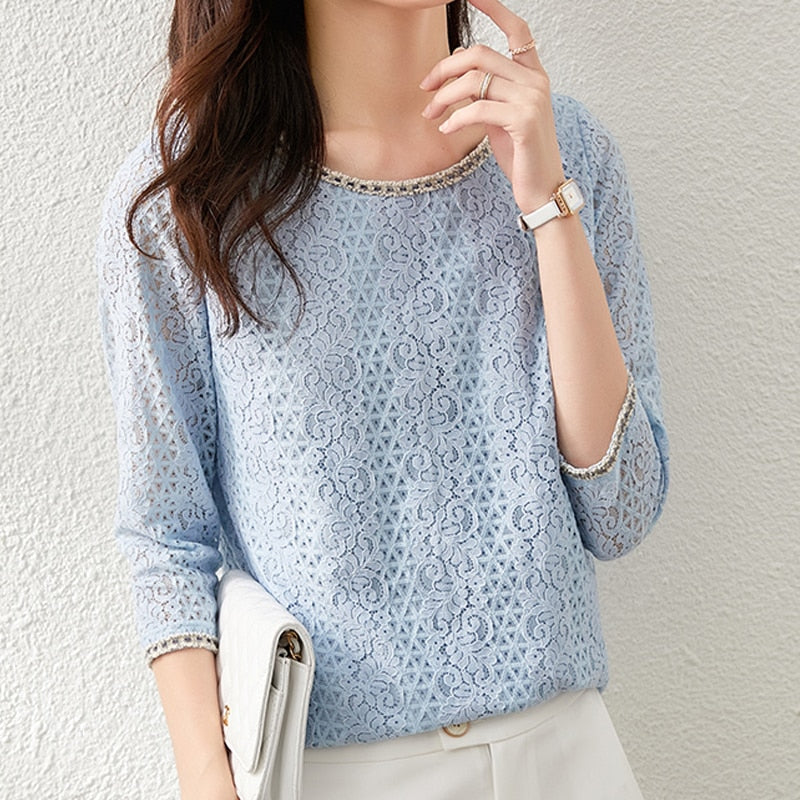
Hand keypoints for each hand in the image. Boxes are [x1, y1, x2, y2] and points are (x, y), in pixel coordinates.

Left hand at [420, 0, 563, 212]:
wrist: (541, 188)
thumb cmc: (520, 154)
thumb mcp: (500, 117)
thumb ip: (486, 90)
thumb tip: (459, 63)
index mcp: (533, 76)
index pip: (517, 30)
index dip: (494, 9)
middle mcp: (535, 81)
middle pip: (480, 55)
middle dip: (444, 69)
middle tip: (425, 88)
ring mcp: (531, 99)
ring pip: (474, 81)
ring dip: (444, 97)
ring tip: (431, 114)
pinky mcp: (523, 120)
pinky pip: (477, 108)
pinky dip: (456, 118)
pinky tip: (445, 129)